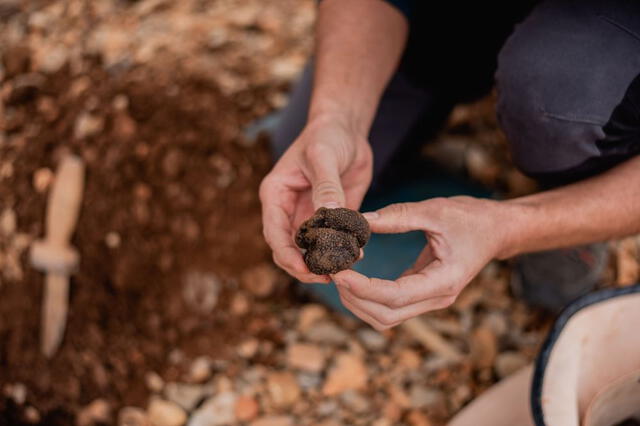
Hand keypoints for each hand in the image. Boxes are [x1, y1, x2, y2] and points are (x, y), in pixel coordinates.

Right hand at [260, 115, 372, 282]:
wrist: (345, 128)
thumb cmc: (326, 135)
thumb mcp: (324, 157)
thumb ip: (326, 186)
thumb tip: (329, 215)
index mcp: (276, 195)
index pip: (274, 232)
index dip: (286, 255)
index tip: (303, 269)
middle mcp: (289, 210)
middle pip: (288, 249)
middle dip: (304, 266)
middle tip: (327, 277)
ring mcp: (309, 216)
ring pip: (310, 250)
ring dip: (324, 262)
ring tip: (345, 268)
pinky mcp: (331, 218)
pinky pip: (333, 242)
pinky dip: (342, 252)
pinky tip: (359, 254)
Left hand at [332, 196, 510, 329]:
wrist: (497, 230)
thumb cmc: (471, 218)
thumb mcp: (435, 210)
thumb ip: (397, 216)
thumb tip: (360, 220)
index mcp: (444, 281)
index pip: (395, 296)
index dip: (362, 288)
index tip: (339, 273)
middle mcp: (437, 298)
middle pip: (385, 316)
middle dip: (354, 298)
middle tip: (332, 273)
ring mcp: (429, 300)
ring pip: (385, 317)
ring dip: (358, 302)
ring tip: (339, 275)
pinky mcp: (421, 294)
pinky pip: (389, 306)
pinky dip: (367, 296)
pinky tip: (352, 276)